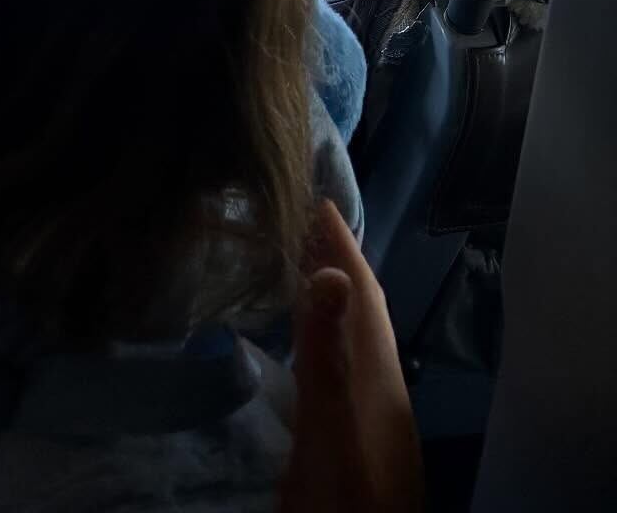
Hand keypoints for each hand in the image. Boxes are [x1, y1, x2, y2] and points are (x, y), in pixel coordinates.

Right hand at [278, 201, 422, 512]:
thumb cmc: (345, 503)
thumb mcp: (328, 428)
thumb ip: (326, 355)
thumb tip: (329, 271)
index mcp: (378, 381)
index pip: (362, 298)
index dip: (343, 249)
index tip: (319, 200)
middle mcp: (381, 393)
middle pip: (365, 315)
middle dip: (339, 264)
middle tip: (306, 220)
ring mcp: (371, 422)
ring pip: (356, 342)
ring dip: (333, 300)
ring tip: (302, 267)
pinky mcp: (355, 445)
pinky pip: (343, 369)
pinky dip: (325, 339)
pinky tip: (305, 350)